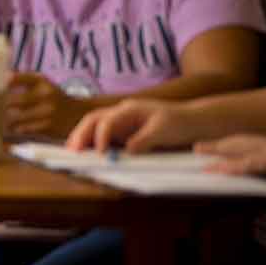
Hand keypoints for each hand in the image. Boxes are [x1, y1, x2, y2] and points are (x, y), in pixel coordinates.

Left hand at [6, 72, 92, 138]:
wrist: (79, 113)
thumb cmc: (52, 96)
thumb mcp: (41, 83)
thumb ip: (20, 79)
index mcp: (40, 80)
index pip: (14, 78)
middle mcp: (45, 94)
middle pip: (13, 100)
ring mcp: (47, 111)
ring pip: (16, 117)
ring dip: (3, 119)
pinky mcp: (48, 127)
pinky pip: (24, 129)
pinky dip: (14, 128)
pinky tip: (8, 128)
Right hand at [66, 98, 202, 153]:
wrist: (194, 121)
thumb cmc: (180, 122)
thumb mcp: (163, 131)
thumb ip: (143, 140)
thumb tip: (126, 153)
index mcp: (130, 110)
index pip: (107, 121)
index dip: (100, 137)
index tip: (100, 154)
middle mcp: (121, 114)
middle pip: (93, 120)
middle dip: (81, 134)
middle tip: (71, 151)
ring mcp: (122, 123)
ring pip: (95, 127)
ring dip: (83, 138)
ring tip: (73, 152)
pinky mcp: (125, 133)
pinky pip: (104, 137)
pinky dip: (93, 144)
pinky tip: (88, 155)